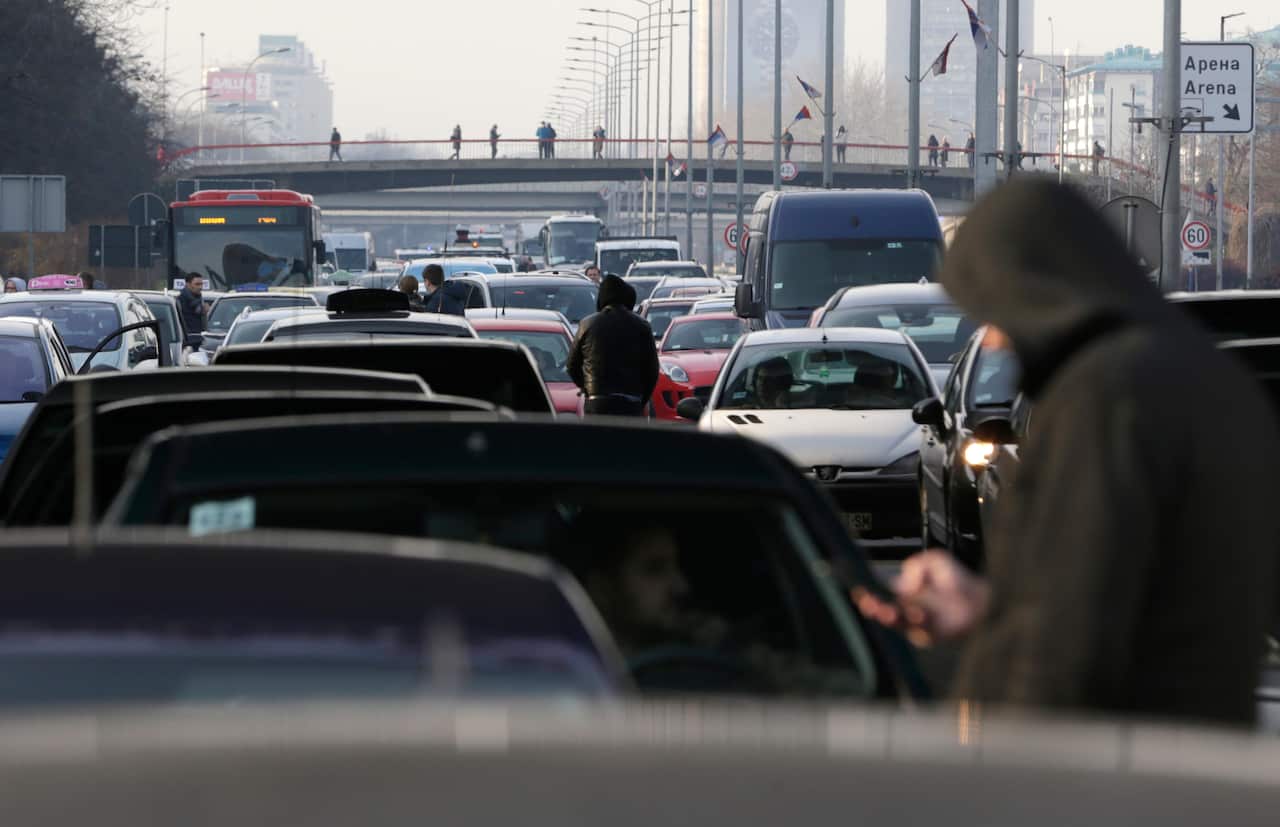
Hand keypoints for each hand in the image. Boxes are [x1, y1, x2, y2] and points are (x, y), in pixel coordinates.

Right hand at [853, 550, 989, 647]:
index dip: (869, 594)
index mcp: (904, 593)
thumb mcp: (934, 561)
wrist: (981, 598)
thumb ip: (916, 566)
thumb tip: (906, 586)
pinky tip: (916, 613)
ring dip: (891, 617)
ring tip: (886, 611)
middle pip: (884, 611)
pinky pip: (921, 630)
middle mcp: (907, 610)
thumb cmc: (957, 580)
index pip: (881, 595)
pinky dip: (917, 622)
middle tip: (869, 603)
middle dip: (875, 608)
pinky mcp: (933, 636)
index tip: (860, 591)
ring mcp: (918, 625)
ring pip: (899, 623)